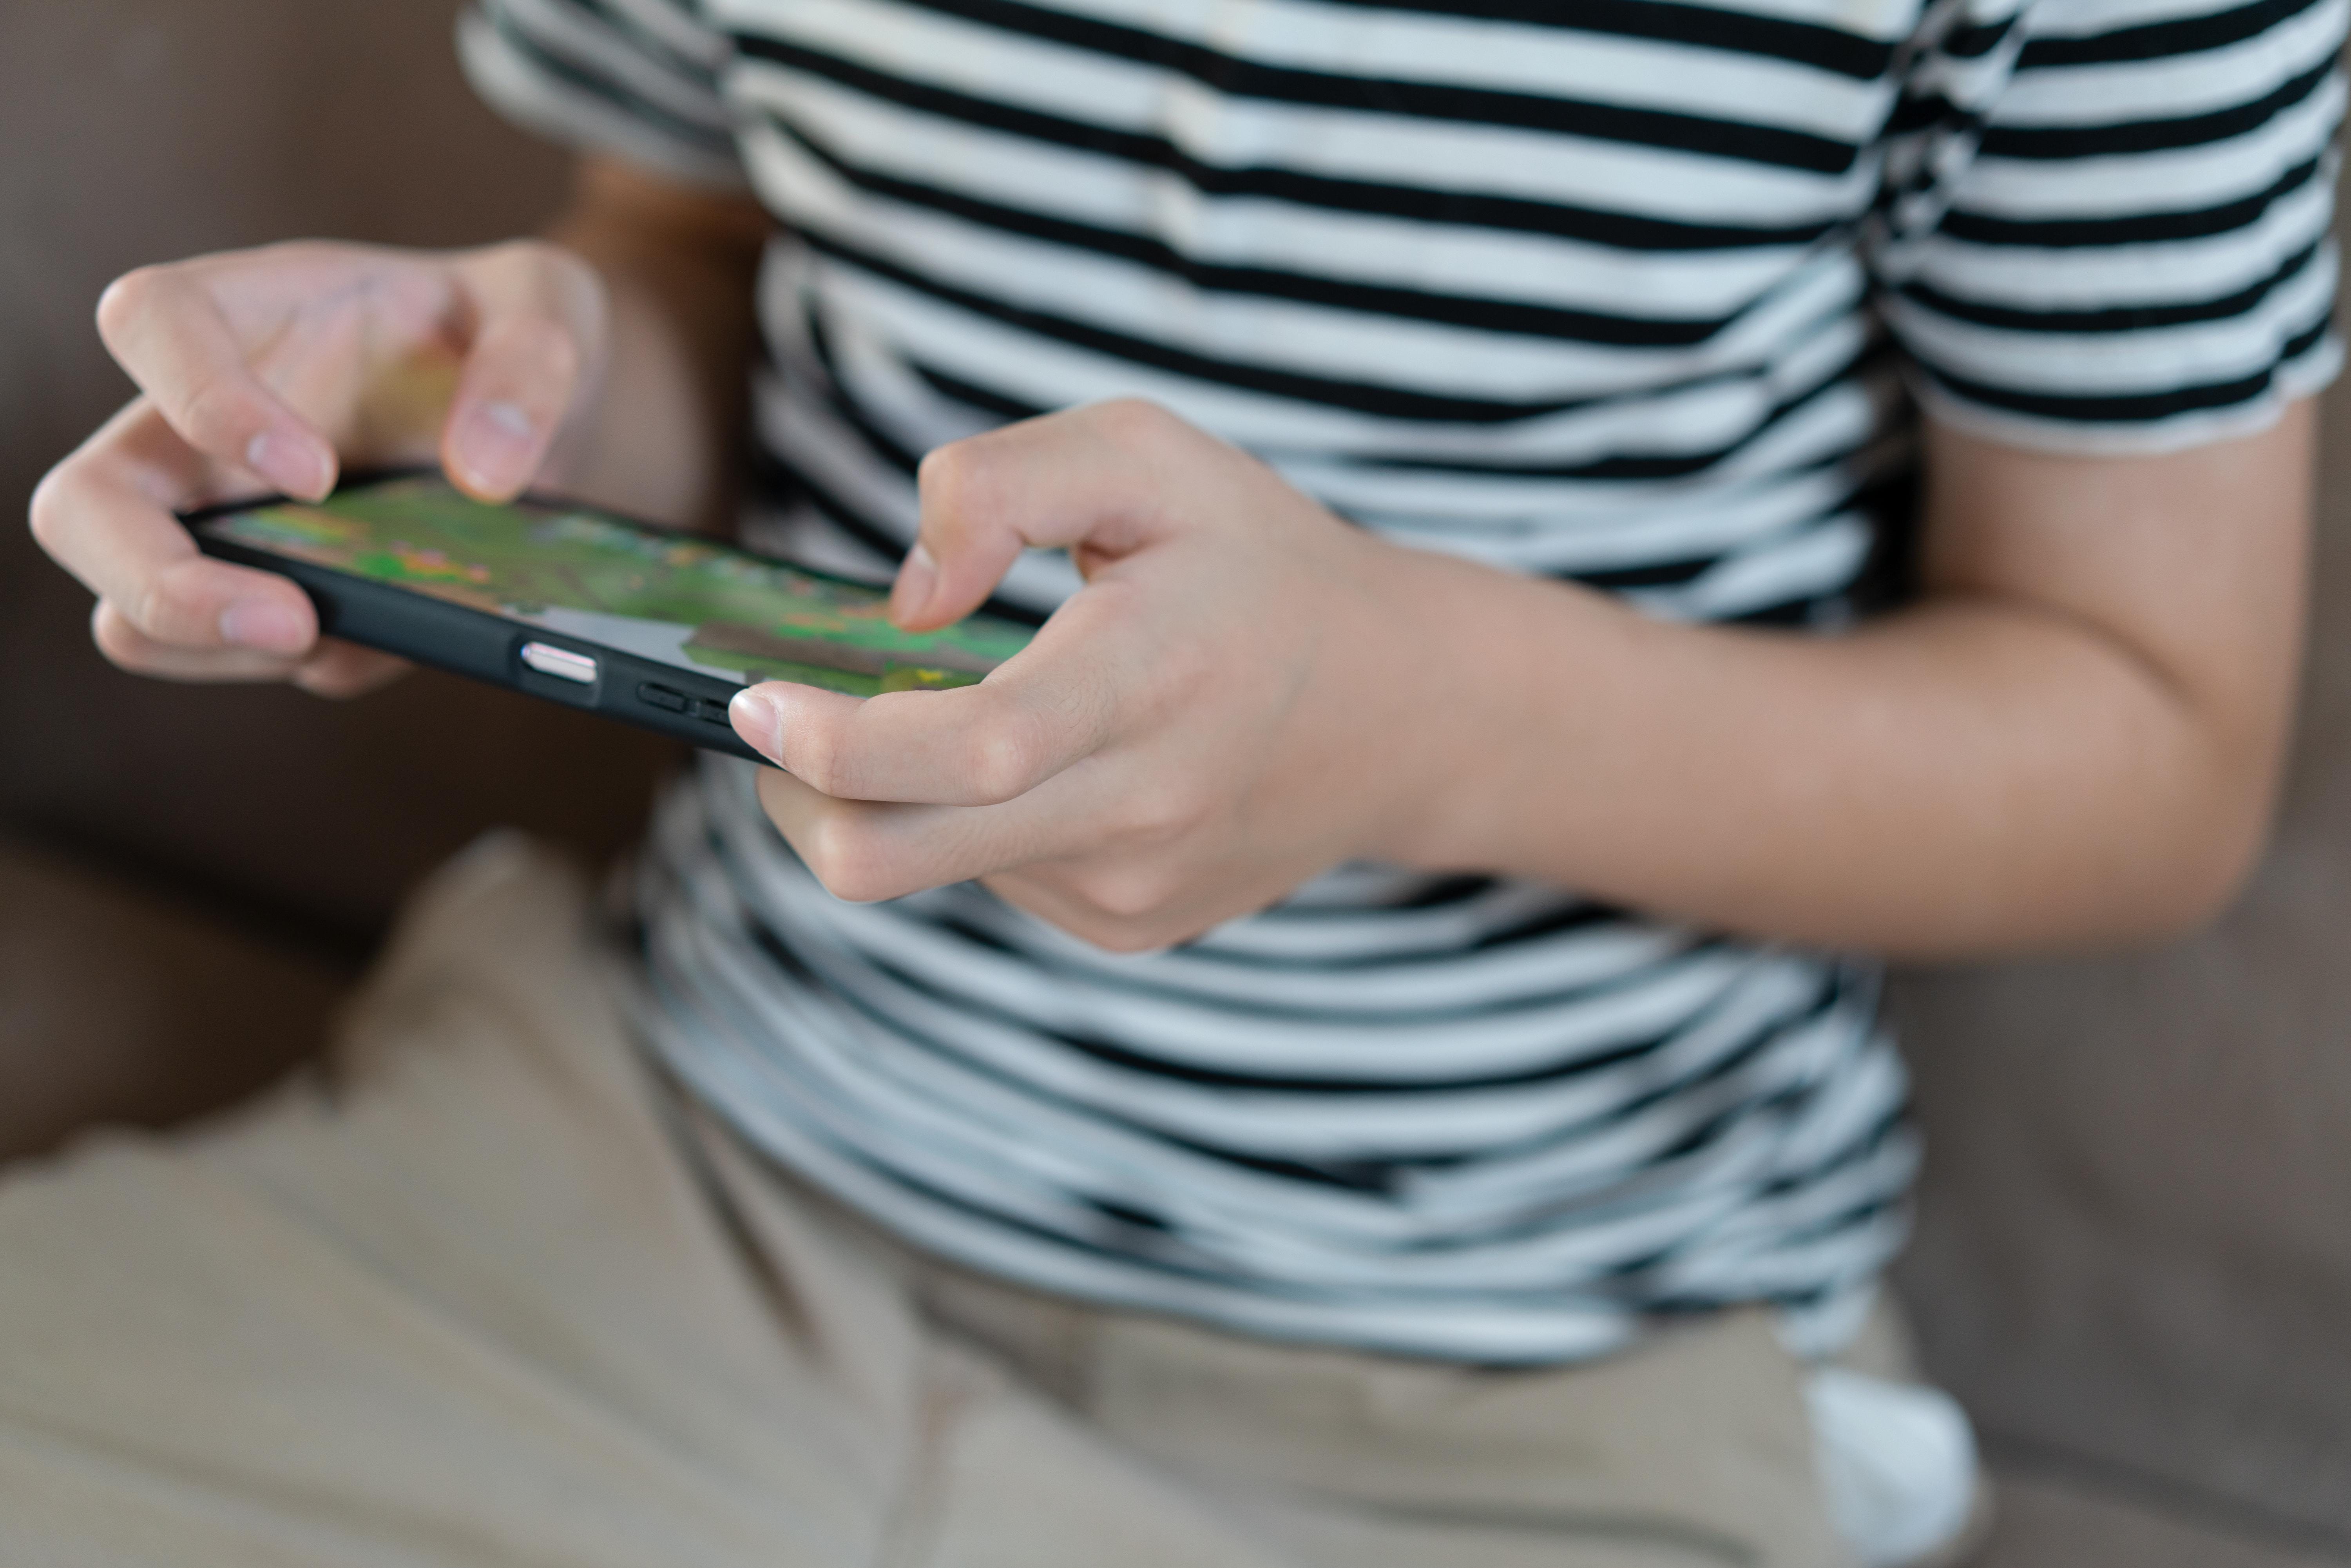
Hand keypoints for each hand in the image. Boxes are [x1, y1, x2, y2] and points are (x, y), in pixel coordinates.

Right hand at [29, 240, 606, 695]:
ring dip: (221, 649)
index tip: (315, 472)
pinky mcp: (274, 590)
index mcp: (254, 311)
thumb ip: (532, 361)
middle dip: (155, 579)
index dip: (203, 397)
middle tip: (290, 616)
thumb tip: (487, 475)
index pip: (151, 321)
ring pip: (132, 611)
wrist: (544, 408)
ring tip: (334, 638)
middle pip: (84, 505)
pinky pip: (246, 655)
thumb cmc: (514, 332)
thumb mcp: (553, 307)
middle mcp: (203, 424)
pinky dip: (314, 665)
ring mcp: (224, 521)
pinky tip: (398, 640)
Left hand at [727, 399, 1439, 950]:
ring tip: (969, 711)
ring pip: (935, 866)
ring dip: (897, 798)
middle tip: (775, 725)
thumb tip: (908, 604)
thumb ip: (1004, 485)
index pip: (970, 749)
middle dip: (795, 797)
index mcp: (1151, 680)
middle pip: (900, 855)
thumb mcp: (1149, 456)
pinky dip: (971, 824)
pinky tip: (1045, 765)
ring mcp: (1133, 888)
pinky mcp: (1128, 928)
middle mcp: (1143, 807)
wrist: (1401, 708)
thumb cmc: (1259, 564)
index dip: (836, 739)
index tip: (753, 699)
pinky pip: (992, 883)